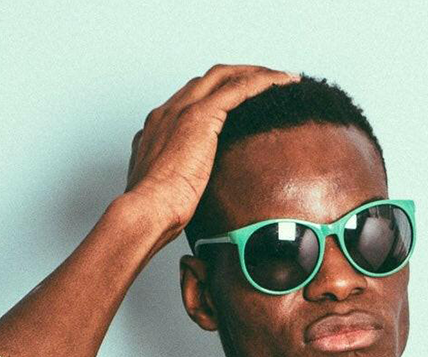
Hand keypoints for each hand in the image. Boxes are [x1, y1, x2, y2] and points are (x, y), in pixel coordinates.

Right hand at [122, 64, 299, 237]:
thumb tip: (187, 190)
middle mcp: (169, 112)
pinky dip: (262, 82)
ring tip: (280, 80)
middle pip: (209, 79)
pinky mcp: (200, 116)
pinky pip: (238, 88)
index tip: (240, 103)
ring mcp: (183, 110)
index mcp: (158, 127)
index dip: (218, 95)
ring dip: (255, 75)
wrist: (146, 210)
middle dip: (240, 77)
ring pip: (225, 77)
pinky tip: (281, 84)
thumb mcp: (163, 189)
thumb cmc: (155, 210)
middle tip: (267, 84)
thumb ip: (174, 179)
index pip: (192, 97)